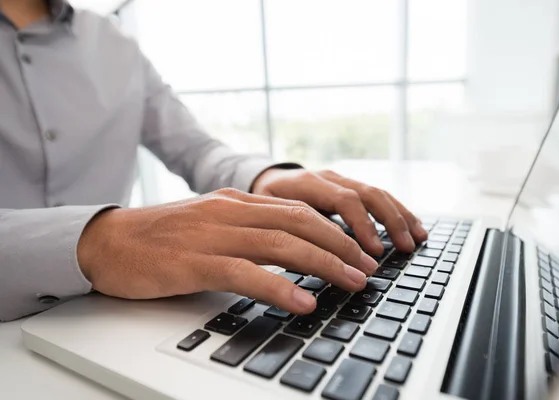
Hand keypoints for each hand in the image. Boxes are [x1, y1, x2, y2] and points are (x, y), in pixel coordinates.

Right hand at [77, 188, 376, 313]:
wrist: (109, 241)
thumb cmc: (162, 239)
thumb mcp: (211, 223)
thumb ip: (246, 230)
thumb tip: (288, 247)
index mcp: (237, 202)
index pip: (298, 210)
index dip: (335, 230)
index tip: (360, 250)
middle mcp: (231, 211)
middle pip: (300, 223)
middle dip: (341, 245)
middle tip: (369, 267)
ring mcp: (213, 234)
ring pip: (282, 244)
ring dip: (324, 264)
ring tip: (352, 282)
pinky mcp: (195, 262)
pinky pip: (246, 273)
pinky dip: (279, 287)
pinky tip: (302, 301)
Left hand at [252, 168, 427, 254]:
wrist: (264, 182)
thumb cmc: (263, 206)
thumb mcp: (269, 218)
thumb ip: (294, 232)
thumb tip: (323, 258)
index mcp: (307, 183)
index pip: (343, 200)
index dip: (362, 226)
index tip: (373, 251)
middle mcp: (328, 178)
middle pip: (367, 194)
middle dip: (389, 222)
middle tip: (404, 248)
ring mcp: (341, 180)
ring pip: (377, 193)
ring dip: (399, 217)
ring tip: (416, 239)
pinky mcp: (349, 187)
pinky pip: (378, 197)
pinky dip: (397, 212)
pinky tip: (412, 227)